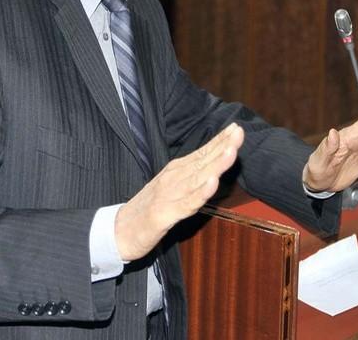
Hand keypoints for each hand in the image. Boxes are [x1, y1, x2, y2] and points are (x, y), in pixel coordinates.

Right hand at [114, 122, 243, 260]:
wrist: (119, 231)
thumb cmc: (148, 207)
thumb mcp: (171, 186)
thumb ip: (191, 175)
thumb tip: (213, 163)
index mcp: (176, 171)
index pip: (202, 153)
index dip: (220, 140)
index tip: (236, 127)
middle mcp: (174, 179)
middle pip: (202, 161)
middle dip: (222, 146)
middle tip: (238, 131)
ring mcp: (169, 196)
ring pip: (198, 179)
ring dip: (215, 164)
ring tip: (231, 151)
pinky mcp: (164, 215)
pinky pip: (186, 204)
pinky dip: (200, 194)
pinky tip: (212, 184)